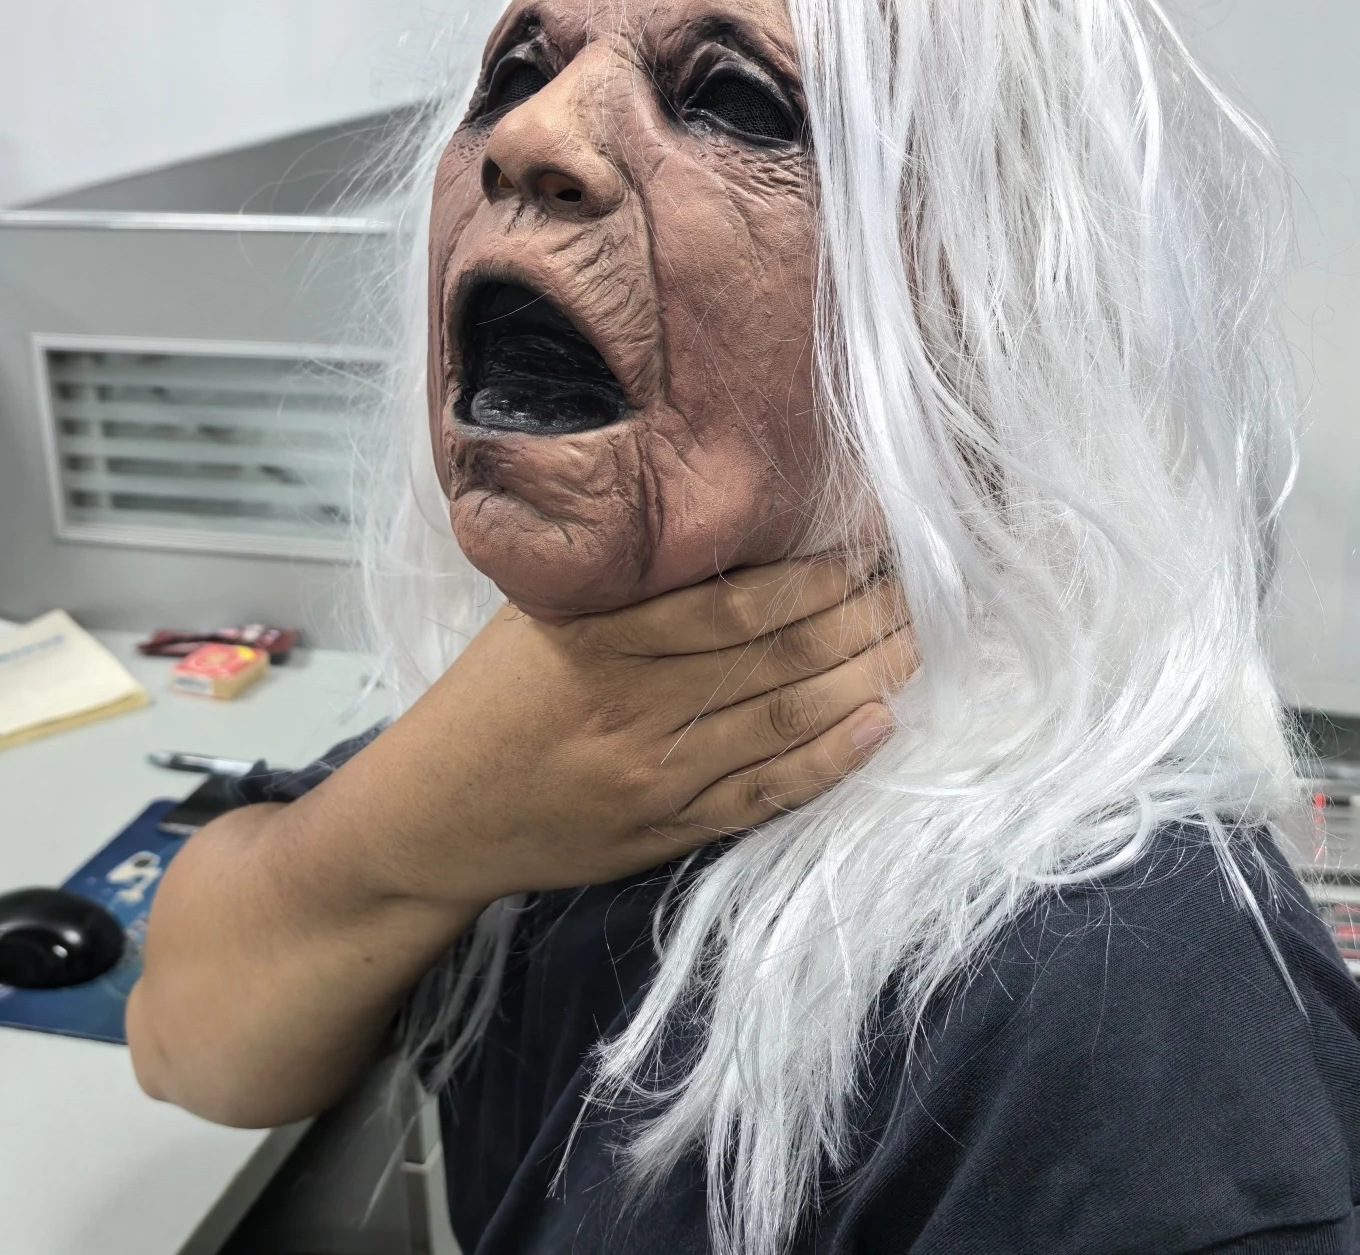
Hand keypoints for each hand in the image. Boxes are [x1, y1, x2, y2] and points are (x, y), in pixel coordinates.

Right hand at [342, 558, 914, 910]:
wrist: (433, 816)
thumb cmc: (486, 696)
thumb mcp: (534, 613)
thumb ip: (620, 581)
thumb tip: (726, 529)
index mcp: (600, 635)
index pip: (743, 597)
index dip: (825, 568)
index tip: (878, 537)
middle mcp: (635, 704)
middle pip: (781, 653)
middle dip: (867, 615)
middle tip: (926, 585)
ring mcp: (655, 775)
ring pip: (787, 720)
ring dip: (867, 679)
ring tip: (921, 642)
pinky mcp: (665, 830)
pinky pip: (765, 795)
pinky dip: (828, 761)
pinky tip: (879, 725)